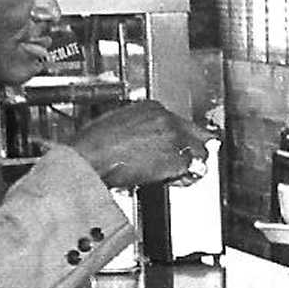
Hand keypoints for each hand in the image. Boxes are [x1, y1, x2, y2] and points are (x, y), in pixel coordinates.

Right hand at [67, 99, 205, 191]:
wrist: (89, 159)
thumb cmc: (94, 145)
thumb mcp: (117, 123)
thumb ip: (140, 126)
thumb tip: (147, 138)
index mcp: (152, 107)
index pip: (180, 121)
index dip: (179, 138)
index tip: (174, 147)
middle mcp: (168, 119)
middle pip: (198, 135)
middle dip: (192, 149)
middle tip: (185, 162)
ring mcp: (175, 139)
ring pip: (199, 154)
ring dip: (189, 165)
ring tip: (175, 174)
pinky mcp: (177, 160)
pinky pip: (190, 171)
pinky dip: (182, 178)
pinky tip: (167, 180)